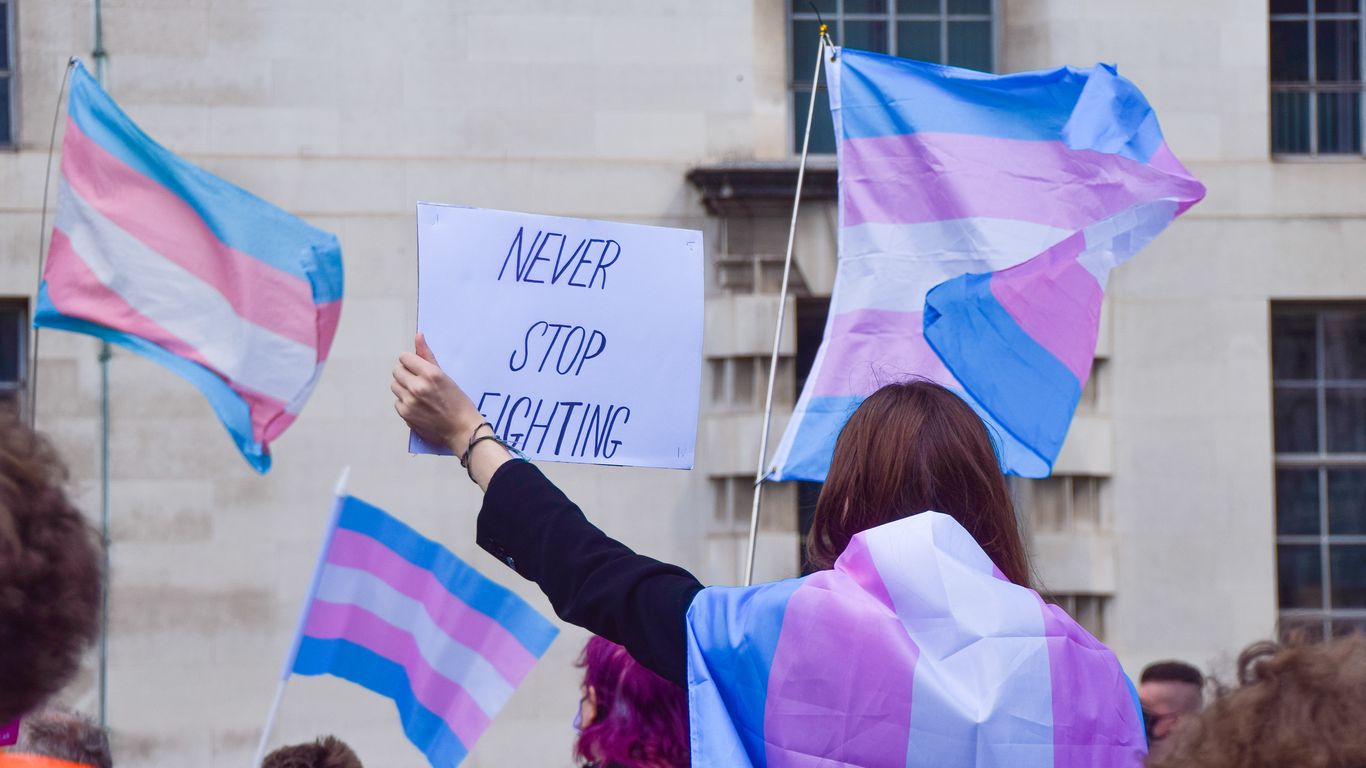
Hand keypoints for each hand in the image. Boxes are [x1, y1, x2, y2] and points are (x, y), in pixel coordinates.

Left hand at [392, 333, 482, 453]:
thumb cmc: (458, 402)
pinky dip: (405, 403)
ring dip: (404, 388)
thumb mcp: (444, 375)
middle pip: (397, 371)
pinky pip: (397, 402)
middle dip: (406, 374)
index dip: (412, 362)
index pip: (405, 358)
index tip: (419, 369)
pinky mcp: (405, 414)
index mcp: (430, 374)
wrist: (462, 429)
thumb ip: (427, 355)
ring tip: (419, 395)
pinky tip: (419, 407)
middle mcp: (418, 386)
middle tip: (420, 382)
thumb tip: (418, 335)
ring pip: (395, 386)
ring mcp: (410, 401)